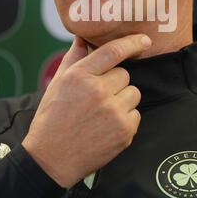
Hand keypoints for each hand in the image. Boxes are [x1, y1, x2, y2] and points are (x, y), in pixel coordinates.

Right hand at [22, 34, 151, 187]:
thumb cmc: (52, 118)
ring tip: (102, 112)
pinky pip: (136, 114)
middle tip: (98, 97)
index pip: (113, 51)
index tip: (144, 40)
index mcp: (80, 76)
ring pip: (133, 93)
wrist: (51, 159)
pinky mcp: (124, 131)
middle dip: (115, 82)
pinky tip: (107, 126)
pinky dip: (125, 118)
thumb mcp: (57, 84)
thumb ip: (74, 58)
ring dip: (122, 99)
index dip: (132, 42)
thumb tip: (84, 38)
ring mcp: (113, 112)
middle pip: (124, 74)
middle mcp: (98, 91)